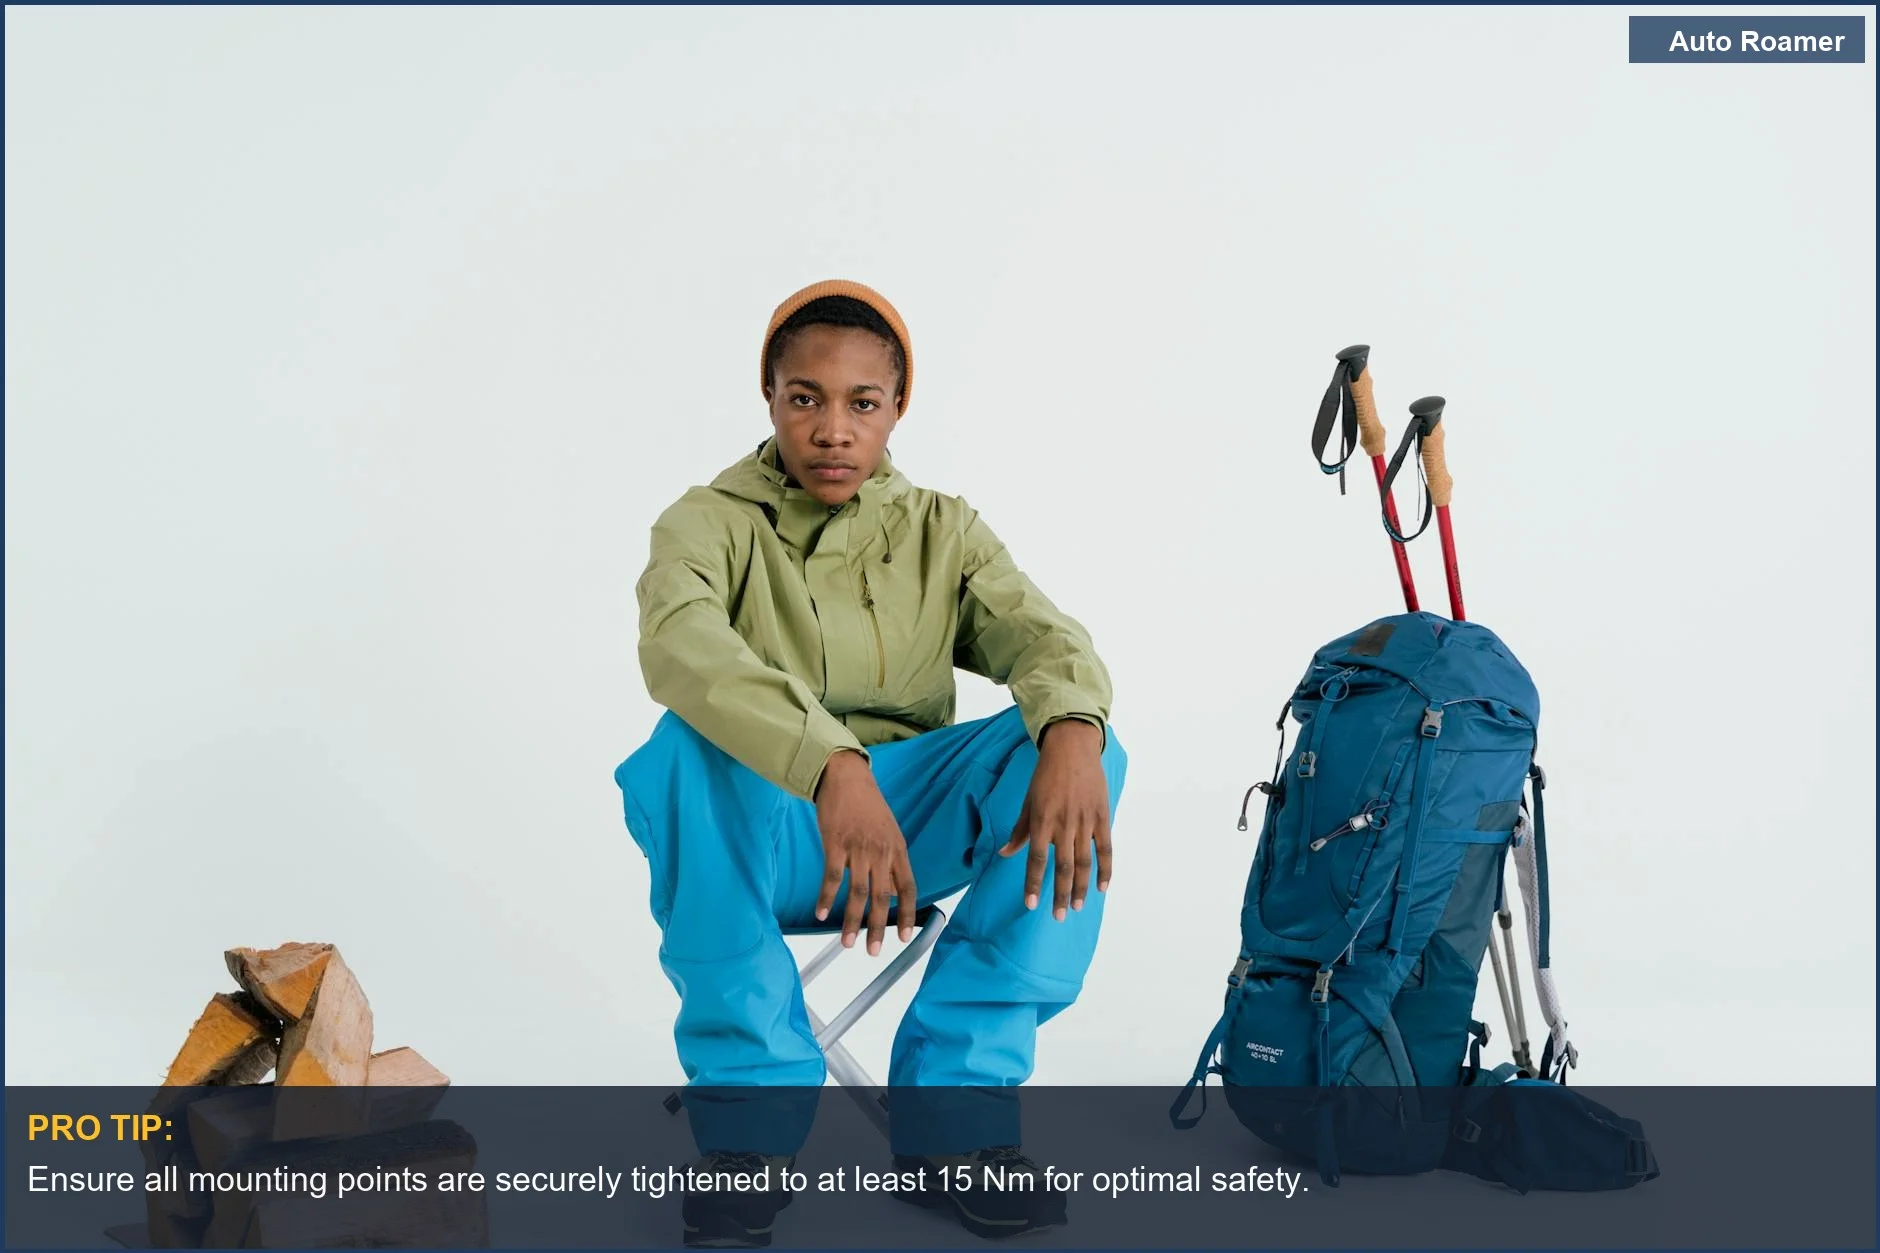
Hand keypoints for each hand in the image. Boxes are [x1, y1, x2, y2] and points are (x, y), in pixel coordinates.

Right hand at [813, 750, 917, 954]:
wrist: (845, 777)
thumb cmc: (867, 805)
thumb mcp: (889, 830)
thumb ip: (890, 859)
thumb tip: (888, 890)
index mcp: (897, 849)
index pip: (907, 888)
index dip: (908, 914)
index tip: (905, 937)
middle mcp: (881, 852)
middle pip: (882, 897)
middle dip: (878, 927)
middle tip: (873, 952)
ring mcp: (858, 849)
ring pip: (858, 893)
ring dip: (852, 921)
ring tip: (848, 943)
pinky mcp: (835, 844)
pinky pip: (832, 878)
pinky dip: (826, 898)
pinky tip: (822, 914)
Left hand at [1000, 718, 1110, 919]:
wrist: (1072, 749)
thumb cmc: (1045, 775)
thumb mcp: (1028, 801)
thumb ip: (1019, 830)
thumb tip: (1005, 854)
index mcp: (1042, 821)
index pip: (1036, 859)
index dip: (1034, 884)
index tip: (1031, 904)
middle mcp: (1063, 825)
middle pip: (1063, 867)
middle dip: (1061, 894)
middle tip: (1059, 916)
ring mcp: (1085, 822)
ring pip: (1084, 862)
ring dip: (1081, 888)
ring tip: (1077, 907)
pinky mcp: (1102, 817)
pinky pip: (1106, 848)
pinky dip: (1105, 869)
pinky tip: (1102, 887)